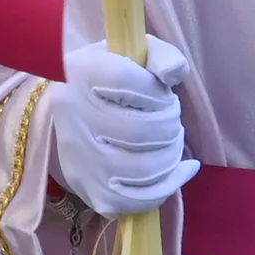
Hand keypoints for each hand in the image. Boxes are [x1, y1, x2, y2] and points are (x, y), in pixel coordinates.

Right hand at [49, 40, 199, 216]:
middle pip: (141, 131)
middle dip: (171, 125)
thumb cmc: (111, 81)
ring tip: (171, 142)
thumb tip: (174, 73)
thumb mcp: (134, 54)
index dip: (157, 91)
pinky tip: (182, 169)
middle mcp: (73, 116)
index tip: (161, 94)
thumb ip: (161, 55)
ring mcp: (80, 159)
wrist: (74, 114)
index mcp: (80, 73)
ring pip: (146, 168)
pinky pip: (140, 200)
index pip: (127, 81)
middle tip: (171, 120)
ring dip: (172, 155)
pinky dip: (170, 185)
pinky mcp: (91, 191)